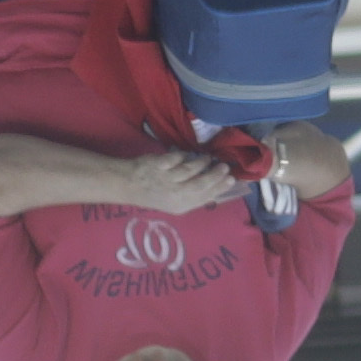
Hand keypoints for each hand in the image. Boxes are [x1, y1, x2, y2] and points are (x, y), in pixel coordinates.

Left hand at [123, 146, 243, 214]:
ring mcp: (165, 179)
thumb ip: (192, 196)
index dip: (220, 188)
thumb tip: (215, 188)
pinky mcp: (157, 164)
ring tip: (209, 158)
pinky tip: (188, 154)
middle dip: (215, 175)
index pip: (205, 197)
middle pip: (200, 183)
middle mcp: (174, 194)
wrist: (128, 185)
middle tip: (225, 166)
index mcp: (180, 206)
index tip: (232, 179)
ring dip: (202, 162)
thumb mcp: (174, 203)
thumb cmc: (154, 194)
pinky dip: (184, 155)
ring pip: (190, 169)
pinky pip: (175, 158)